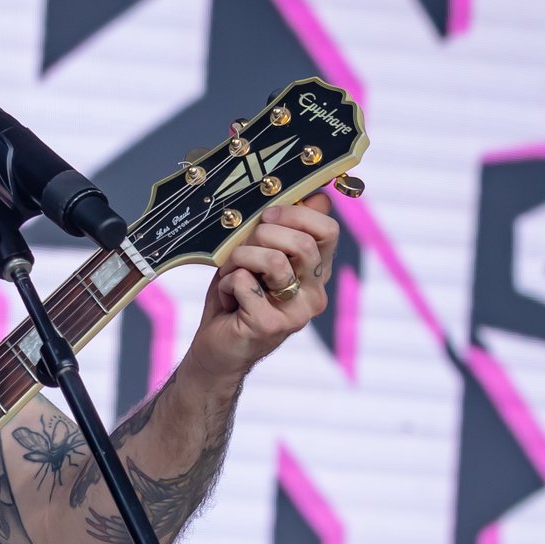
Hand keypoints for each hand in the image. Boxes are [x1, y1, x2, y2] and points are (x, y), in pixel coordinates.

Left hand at [189, 192, 338, 378]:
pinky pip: (244, 282)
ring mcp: (297, 313)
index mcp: (316, 273)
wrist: (216, 348)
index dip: (297, 214)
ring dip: (240, 258)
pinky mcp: (271, 325)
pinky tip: (226, 298)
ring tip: (230, 272)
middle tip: (241, 248)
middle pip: (302, 243)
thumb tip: (318, 195)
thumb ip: (284, 229)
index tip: (267, 216)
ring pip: (274, 261)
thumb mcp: (259, 256)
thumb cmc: (236, 297)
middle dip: (261, 235)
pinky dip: (226, 283)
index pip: (328, 230)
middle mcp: (315, 294)